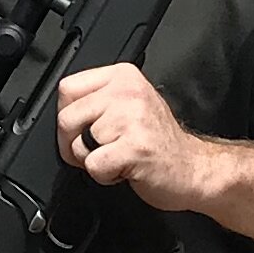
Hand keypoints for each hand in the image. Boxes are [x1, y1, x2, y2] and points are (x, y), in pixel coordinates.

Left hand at [56, 63, 221, 211]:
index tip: (81, 129)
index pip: (68, 87)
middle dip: (73, 143)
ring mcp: (132, 118)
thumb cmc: (158, 141)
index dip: (68, 115)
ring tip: (119, 155)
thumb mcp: (129, 105)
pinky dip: (105, 176)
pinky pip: (94, 165)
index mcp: (123, 76)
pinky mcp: (135, 147)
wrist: (193, 168)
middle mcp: (128, 91)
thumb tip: (60, 110)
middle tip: (98, 150)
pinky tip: (125, 168)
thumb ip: (97, 100)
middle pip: (67, 118)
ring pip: (78, 144)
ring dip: (93, 160)